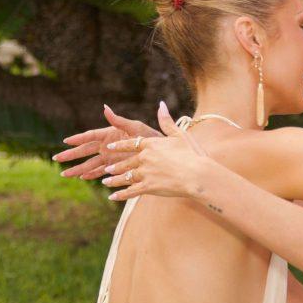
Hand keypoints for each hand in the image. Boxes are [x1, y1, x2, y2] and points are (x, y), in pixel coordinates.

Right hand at [52, 105, 159, 179]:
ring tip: (64, 174)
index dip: (78, 139)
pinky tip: (82, 178)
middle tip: (56, 158)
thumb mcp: (135, 127)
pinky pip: (101, 172)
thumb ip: (118, 120)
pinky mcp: (116, 167)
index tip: (65, 141)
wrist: (160, 151)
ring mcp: (110, 158)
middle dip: (71, 155)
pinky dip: (92, 175)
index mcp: (109, 134)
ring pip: (90, 164)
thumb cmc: (149, 136)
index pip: (90, 136)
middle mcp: (107, 146)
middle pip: (85, 151)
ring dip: (78, 169)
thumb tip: (105, 107)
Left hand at [101, 103, 218, 201]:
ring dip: (115, 180)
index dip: (120, 146)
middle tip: (107, 169)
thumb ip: (167, 121)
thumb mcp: (179, 134)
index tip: (111, 147)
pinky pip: (130, 191)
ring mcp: (145, 173)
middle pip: (126, 162)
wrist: (196, 174)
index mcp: (151, 144)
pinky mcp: (148, 187)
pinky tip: (112, 197)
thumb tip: (161, 104)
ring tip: (106, 182)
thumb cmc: (192, 154)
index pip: (131, 144)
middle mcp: (144, 158)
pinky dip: (121, 195)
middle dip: (116, 166)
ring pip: (125, 177)